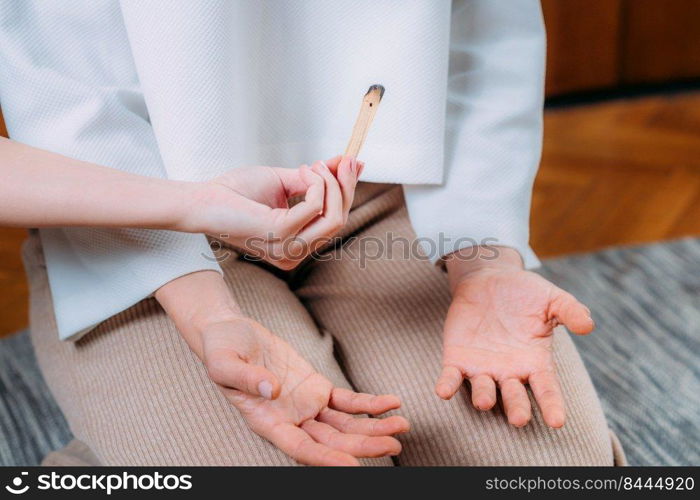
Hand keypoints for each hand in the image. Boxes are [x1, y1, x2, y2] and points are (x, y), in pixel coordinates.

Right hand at [156, 271, 408, 465]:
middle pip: (332, 441)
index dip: (326, 459)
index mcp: (267, 422)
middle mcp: (291, 420)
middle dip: (363, 445)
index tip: (352, 466)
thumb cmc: (221, 349)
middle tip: (394, 444)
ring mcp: (306, 405)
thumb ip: (245, 378)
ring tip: (402, 425)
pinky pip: (347, 400)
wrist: (230, 333)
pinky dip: (369, 403)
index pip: (301, 448)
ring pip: (345, 425)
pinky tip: (391, 402)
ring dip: (373, 427)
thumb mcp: (224, 362)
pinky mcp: (316, 387)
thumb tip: (270, 390)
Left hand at [181, 155, 362, 269]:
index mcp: (296, 247)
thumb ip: (315, 179)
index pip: (334, 223)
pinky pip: (315, 206)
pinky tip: (302, 170)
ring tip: (316, 165)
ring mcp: (289, 248)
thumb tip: (348, 163)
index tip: (353, 164)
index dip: (347, 193)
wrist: (204, 199)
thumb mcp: (286, 182)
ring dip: (331, 184)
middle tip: (346, 159)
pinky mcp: (281, 234)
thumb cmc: (238, 192)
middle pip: (339, 222)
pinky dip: (315, 184)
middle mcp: (295, 254)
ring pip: (333, 218)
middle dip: (346, 187)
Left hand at [436, 247, 593, 427]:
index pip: (546, 389)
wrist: (489, 278)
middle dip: (516, 407)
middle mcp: (509, 371)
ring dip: (483, 397)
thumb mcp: (551, 299)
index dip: (552, 405)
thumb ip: (570, 311)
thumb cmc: (525, 293)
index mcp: (535, 362)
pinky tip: (443, 391)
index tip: (557, 422)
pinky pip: (451, 376)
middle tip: (519, 419)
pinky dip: (447, 385)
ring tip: (485, 403)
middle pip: (513, 396)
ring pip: (483, 389)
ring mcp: (482, 367)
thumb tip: (588, 325)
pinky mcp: (457, 358)